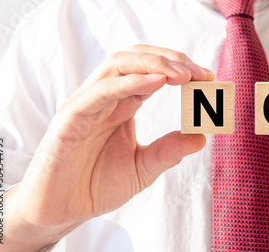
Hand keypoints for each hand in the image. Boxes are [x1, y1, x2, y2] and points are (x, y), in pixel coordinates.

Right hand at [0, 45, 212, 250]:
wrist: (61, 211)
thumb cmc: (96, 185)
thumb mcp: (143, 168)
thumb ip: (168, 151)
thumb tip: (201, 137)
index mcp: (122, 104)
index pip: (152, 72)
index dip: (180, 69)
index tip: (207, 77)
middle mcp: (105, 97)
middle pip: (136, 58)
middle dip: (170, 59)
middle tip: (199, 72)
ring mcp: (87, 104)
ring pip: (118, 65)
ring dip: (154, 64)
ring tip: (182, 74)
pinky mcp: (71, 117)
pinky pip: (101, 91)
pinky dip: (130, 82)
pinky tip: (157, 83)